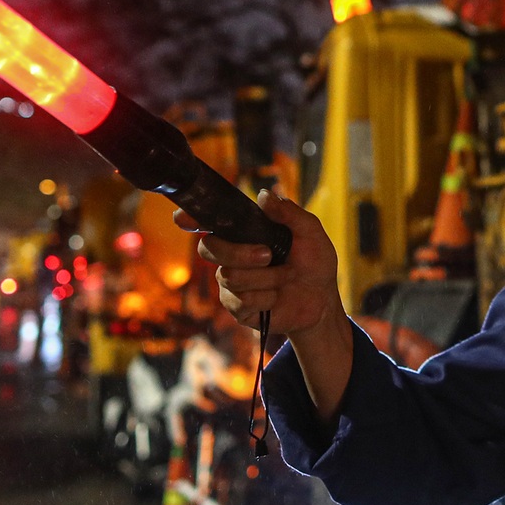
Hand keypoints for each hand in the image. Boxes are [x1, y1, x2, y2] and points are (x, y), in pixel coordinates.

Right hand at [179, 190, 352, 420]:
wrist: (323, 300)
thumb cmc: (315, 262)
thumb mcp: (310, 232)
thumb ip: (289, 213)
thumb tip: (264, 195)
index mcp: (245, 233)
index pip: (210, 223)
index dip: (191, 220)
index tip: (181, 219)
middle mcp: (231, 256)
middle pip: (209, 248)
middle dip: (239, 252)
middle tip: (268, 255)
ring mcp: (232, 283)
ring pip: (229, 277)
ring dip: (265, 278)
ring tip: (284, 278)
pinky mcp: (237, 308)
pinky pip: (239, 301)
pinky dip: (265, 298)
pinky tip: (277, 297)